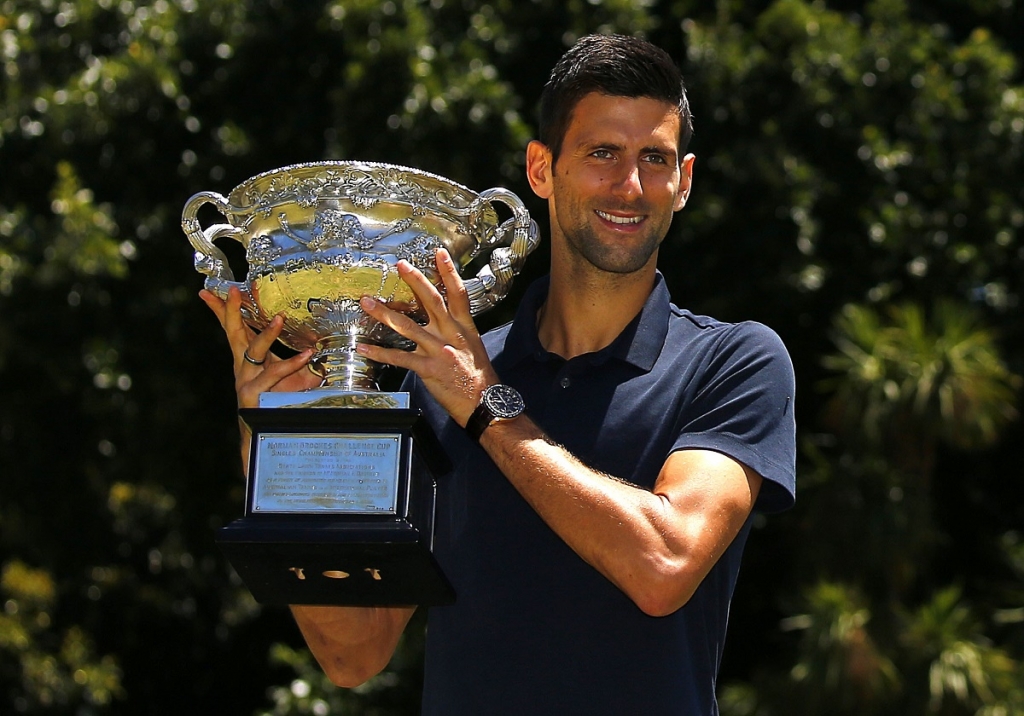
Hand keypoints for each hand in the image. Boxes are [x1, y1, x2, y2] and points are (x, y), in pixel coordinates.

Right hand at [199, 286, 318, 408]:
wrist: (268, 432)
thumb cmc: (280, 401)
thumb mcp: (295, 375)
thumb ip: (305, 359)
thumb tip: (327, 344)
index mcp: (247, 356)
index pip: (233, 328)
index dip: (222, 310)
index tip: (213, 290)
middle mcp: (243, 365)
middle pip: (233, 332)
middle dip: (230, 310)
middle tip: (232, 291)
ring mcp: (246, 379)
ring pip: (254, 351)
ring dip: (267, 334)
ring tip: (280, 318)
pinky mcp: (253, 393)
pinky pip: (273, 374)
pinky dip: (291, 364)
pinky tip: (307, 355)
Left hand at [356, 249, 497, 425]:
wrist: (485, 403)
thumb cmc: (479, 377)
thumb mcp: (472, 347)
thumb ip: (455, 332)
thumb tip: (439, 321)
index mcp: (464, 327)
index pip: (458, 294)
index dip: (449, 272)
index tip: (439, 253)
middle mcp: (450, 334)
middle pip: (432, 301)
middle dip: (415, 281)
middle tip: (400, 265)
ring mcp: (438, 350)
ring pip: (407, 326)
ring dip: (384, 313)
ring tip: (367, 302)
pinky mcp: (427, 368)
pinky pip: (399, 357)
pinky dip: (379, 352)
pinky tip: (363, 347)